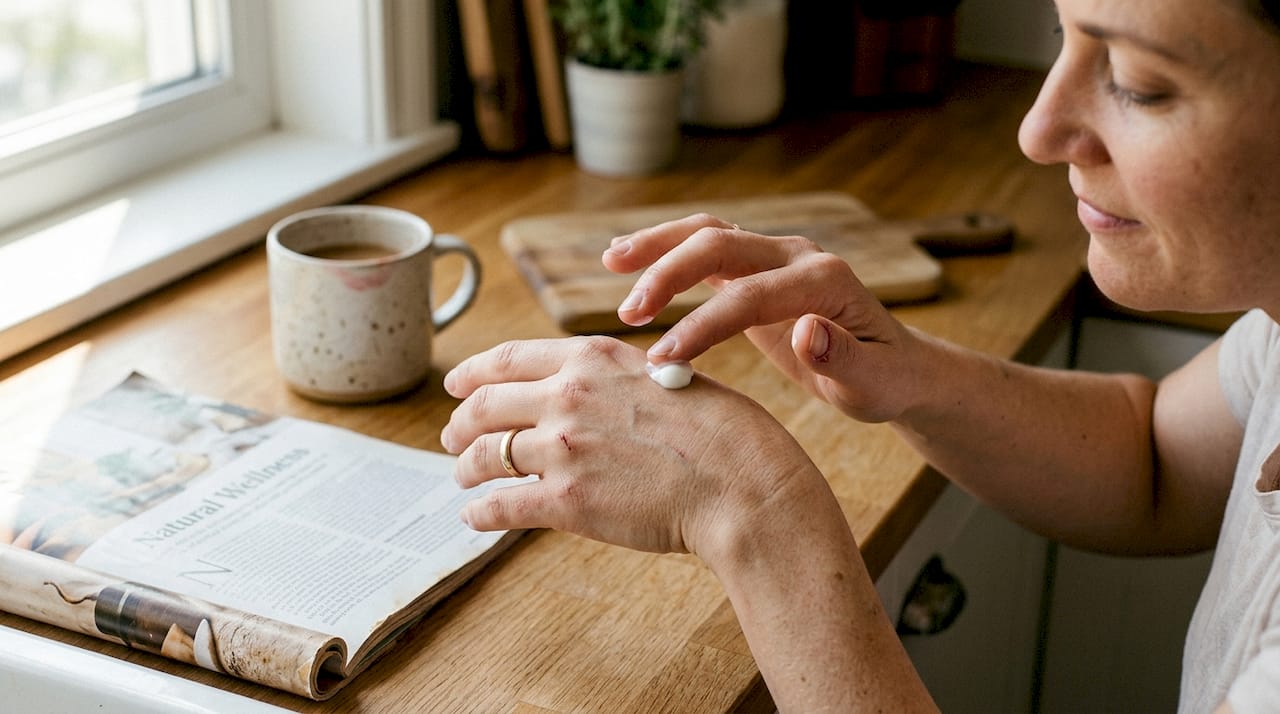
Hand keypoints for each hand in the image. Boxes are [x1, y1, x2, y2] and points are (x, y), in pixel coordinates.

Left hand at [440, 336, 821, 559]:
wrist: (742, 481)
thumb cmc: (723, 431)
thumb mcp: (665, 372)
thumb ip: (615, 380)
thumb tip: (589, 392)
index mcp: (592, 357)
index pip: (509, 358)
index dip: (473, 373)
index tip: (457, 384)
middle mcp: (567, 395)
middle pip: (485, 405)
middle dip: (460, 423)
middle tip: (451, 437)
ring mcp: (562, 448)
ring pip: (484, 455)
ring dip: (466, 467)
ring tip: (463, 477)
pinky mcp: (565, 501)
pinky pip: (501, 506)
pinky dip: (480, 512)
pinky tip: (475, 517)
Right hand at [603, 213, 925, 422]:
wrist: (894, 364)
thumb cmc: (884, 380)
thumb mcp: (875, 384)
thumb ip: (844, 359)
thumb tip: (808, 330)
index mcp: (824, 281)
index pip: (751, 295)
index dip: (703, 324)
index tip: (663, 359)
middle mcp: (797, 255)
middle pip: (721, 244)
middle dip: (669, 274)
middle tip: (628, 315)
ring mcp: (775, 255)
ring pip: (708, 232)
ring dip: (658, 244)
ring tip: (611, 262)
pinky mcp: (756, 266)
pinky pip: (706, 246)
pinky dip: (666, 249)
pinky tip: (627, 261)